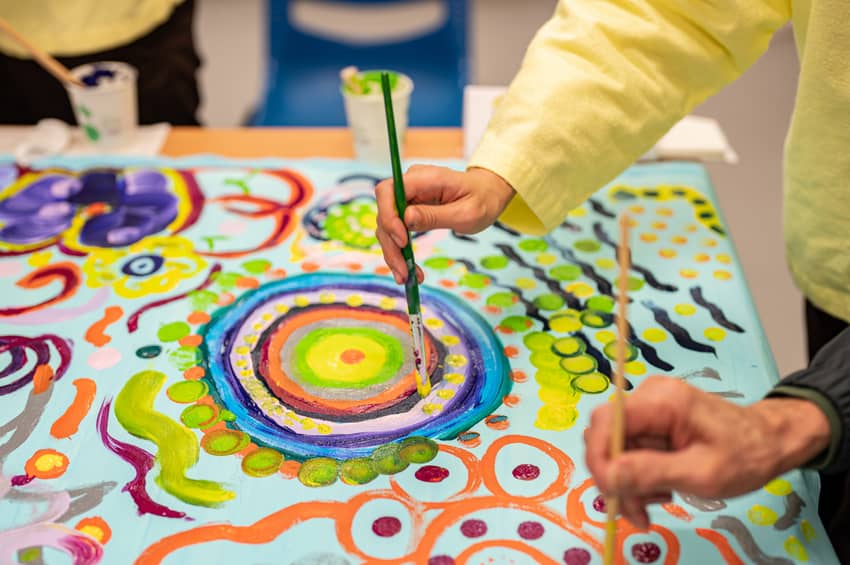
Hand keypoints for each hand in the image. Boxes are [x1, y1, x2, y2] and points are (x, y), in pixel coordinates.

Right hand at [375, 165, 514, 283]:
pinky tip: (407, 269)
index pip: (388, 191)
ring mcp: (408, 197)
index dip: (389, 216)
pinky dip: (399, 251)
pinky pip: (396, 230)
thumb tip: (406, 218)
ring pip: (387, 225)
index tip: (403, 241)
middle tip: (403, 272)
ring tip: (406, 277)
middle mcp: (411, 184)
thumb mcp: (466, 212)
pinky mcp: (408, 209)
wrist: (488, 194)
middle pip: (384, 212)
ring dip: (392, 252)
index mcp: (426, 178)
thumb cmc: (482, 200)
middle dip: (390, 244)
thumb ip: (435, 215)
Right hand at [584, 376, 830, 528]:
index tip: (611, 493)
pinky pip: (631, 452)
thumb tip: (607, 476)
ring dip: (629, 483)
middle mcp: (649, 397)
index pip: (605, 421)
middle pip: (608, 438)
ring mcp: (650, 409)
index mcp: (662, 401)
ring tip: (657, 504)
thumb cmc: (746, 455)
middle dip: (616, 478)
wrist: (771, 442)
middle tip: (638, 511)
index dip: (599, 457)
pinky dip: (639, 477)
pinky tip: (661, 490)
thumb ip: (651, 472)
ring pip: (617, 450)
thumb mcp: (702, 473)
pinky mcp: (653, 423)